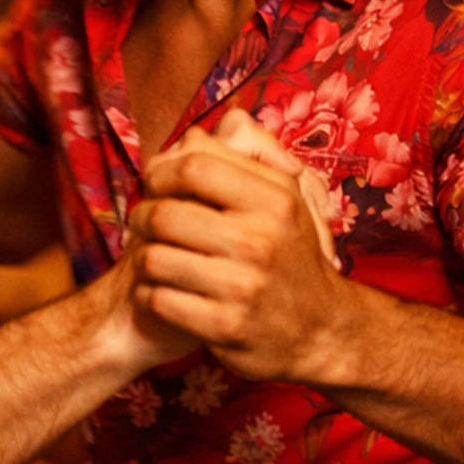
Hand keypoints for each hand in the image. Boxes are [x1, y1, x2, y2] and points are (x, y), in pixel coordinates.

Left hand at [129, 109, 348, 383]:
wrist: (321, 329)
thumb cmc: (290, 255)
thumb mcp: (284, 200)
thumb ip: (240, 160)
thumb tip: (190, 134)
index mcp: (276, 200)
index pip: (194, 165)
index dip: (160, 172)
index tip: (155, 184)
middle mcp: (261, 241)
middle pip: (166, 212)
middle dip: (142, 216)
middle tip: (144, 224)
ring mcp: (243, 287)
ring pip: (154, 258)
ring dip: (143, 258)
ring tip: (152, 258)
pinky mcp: (224, 327)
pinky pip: (158, 299)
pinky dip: (149, 295)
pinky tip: (161, 292)